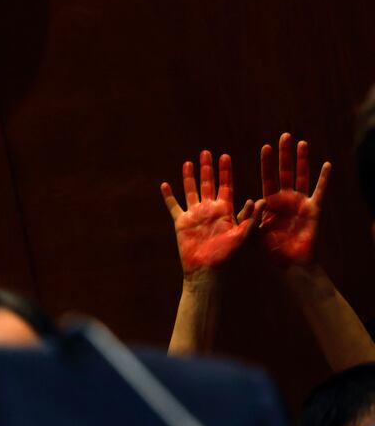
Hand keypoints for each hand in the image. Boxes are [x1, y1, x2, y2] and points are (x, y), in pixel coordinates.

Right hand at [161, 150, 261, 274]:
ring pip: (191, 191)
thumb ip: (251, 218)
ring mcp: (195, 216)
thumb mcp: (244, 236)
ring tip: (188, 163)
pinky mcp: (181, 223)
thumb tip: (262, 201)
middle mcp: (209, 210)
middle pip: (207, 184)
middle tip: (206, 153)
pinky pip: (173, 206)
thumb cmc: (229, 258)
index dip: (225, 171)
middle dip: (207, 168)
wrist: (209, 272)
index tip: (225, 156)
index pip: (225, 185)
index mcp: (225, 211)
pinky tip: (164, 185)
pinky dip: (168, 196)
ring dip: (189, 177)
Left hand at [259, 133, 330, 265]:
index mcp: (270, 201)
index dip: (267, 163)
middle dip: (284, 154)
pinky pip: (319, 192)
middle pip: (285, 171)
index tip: (265, 146)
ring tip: (302, 143)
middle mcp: (286, 198)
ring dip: (302, 160)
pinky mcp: (313, 210)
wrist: (288, 262)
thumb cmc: (269, 248)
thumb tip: (248, 201)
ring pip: (302, 177)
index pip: (268, 177)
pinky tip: (326, 164)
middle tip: (284, 135)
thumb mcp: (253, 230)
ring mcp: (300, 202)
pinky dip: (323, 178)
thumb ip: (250, 217)